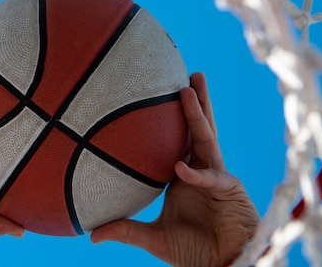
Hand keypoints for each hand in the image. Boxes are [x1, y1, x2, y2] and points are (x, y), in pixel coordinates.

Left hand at [91, 72, 258, 266]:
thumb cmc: (192, 251)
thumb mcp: (153, 238)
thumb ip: (126, 230)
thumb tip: (90, 234)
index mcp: (183, 174)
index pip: (179, 139)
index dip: (176, 117)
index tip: (165, 93)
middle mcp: (201, 169)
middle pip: (199, 129)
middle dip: (197, 102)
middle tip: (191, 73)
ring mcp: (218, 177)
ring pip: (208, 140)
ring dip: (199, 115)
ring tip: (190, 89)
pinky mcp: (231, 192)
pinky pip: (213, 178)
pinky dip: (197, 174)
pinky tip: (181, 169)